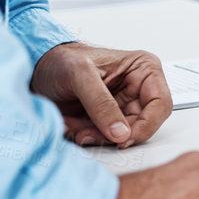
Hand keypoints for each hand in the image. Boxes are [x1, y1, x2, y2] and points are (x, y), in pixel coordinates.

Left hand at [30, 43, 171, 149]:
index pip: (160, 104)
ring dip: (96, 136)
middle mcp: (137, 89)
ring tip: (74, 128)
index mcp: (143, 70)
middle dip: (114, 133)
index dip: (146, 125)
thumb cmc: (62, 60)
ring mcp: (122, 106)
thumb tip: (121, 132)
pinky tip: (71, 126)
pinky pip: (104, 138)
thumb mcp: (81, 75)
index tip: (124, 138)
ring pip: (122, 135)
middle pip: (142, 124)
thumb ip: (101, 103)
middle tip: (89, 134)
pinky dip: (87, 136)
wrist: (38, 69)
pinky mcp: (106, 120)